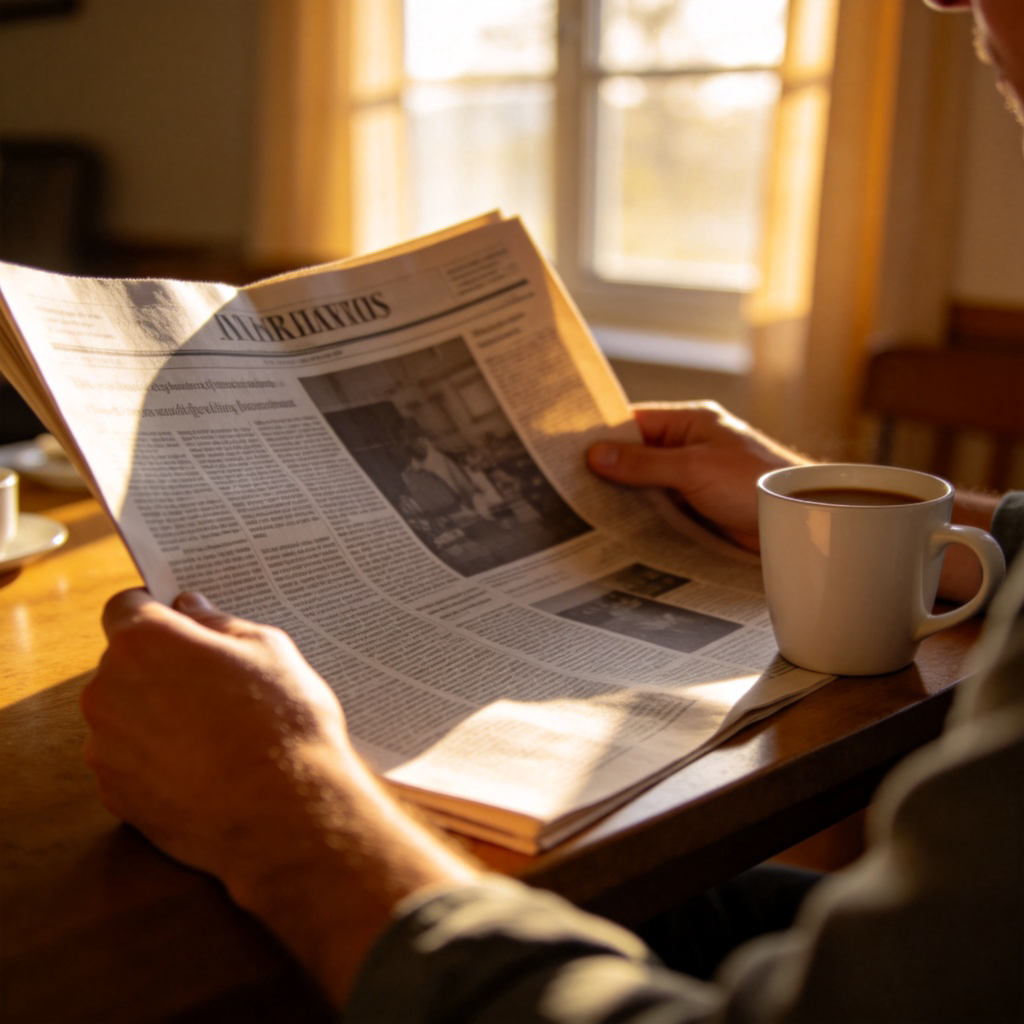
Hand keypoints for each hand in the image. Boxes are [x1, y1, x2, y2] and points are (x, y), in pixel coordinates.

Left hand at [81, 589, 477, 1005]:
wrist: (286, 814)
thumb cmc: (283, 722)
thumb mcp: (269, 649)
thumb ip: (218, 623)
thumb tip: (190, 609)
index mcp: (144, 642)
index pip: (124, 606)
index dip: (154, 611)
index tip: (179, 622)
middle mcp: (108, 689)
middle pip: (124, 662)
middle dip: (160, 665)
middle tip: (215, 681)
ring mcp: (106, 747)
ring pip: (126, 712)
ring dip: (156, 713)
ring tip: (215, 731)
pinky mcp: (115, 794)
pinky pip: (129, 760)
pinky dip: (156, 758)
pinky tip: (204, 766)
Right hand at [587, 401, 808, 551]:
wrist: (801, 522)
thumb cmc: (756, 483)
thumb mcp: (693, 468)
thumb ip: (644, 463)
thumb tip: (596, 455)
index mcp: (690, 423)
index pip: (633, 423)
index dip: (601, 436)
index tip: (566, 451)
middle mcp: (689, 448)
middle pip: (636, 457)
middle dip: (607, 471)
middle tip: (566, 487)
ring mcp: (693, 481)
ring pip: (646, 486)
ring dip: (623, 499)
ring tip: (582, 512)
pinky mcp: (698, 511)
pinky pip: (660, 511)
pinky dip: (641, 519)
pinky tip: (617, 531)